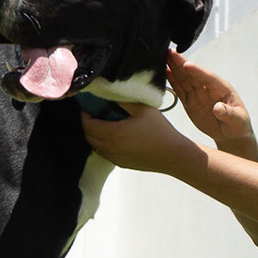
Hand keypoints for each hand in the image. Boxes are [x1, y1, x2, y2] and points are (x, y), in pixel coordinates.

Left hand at [81, 102, 198, 175]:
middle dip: (87, 123)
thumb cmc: (160, 131)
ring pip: (95, 145)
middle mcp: (110, 148)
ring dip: (94, 134)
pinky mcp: (120, 164)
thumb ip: (123, 100)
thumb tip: (110, 93)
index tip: (87, 105)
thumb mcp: (142, 109)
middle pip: (88, 136)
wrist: (173, 155)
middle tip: (93, 112)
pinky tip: (114, 134)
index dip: (84, 114)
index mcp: (113, 134)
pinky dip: (103, 143)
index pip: (87, 124)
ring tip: (103, 122)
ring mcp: (114, 158)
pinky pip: (104, 152)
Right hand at [167, 51, 257, 156]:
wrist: (230, 134)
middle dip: (181, 63)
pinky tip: (165, 72)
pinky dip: (172, 81)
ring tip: (164, 57)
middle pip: (193, 74)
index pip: (208, 77)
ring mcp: (198, 94)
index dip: (197, 71)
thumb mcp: (237, 120)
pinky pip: (180, 90)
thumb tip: (218, 108)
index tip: (186, 65)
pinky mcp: (190, 102)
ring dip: (174, 68)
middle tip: (169, 52)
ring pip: (184, 79)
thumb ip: (228, 113)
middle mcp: (208, 88)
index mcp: (222, 88)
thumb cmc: (238, 125)